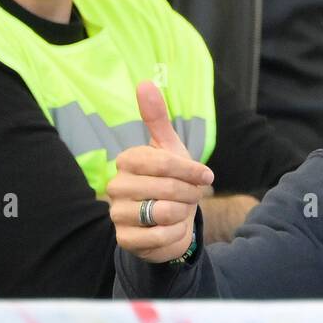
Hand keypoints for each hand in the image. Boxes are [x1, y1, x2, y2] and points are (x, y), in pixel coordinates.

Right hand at [108, 81, 213, 262]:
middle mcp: (116, 186)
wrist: (171, 223)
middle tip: (192, 196)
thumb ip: (157, 119)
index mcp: (127, 161)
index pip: (164, 161)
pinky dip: (175, 233)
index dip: (191, 170)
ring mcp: (117, 214)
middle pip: (168, 187)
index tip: (206, 177)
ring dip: (183, 213)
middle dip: (190, 194)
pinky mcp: (124, 240)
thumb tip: (144, 82)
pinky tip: (172, 229)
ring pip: (164, 212)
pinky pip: (159, 236)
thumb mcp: (170, 149)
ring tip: (180, 211)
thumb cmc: (172, 182)